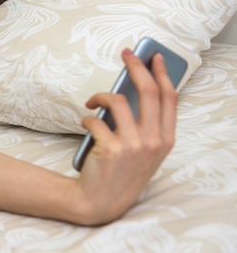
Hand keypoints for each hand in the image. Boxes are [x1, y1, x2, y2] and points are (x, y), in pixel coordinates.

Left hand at [73, 48, 177, 223]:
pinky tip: (85, 122)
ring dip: (100, 96)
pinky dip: (87, 117)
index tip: (155, 56)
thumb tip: (134, 86)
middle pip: (148, 91)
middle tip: (126, 53)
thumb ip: (145, 124)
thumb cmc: (121, 170)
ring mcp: (133, 145)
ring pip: (117, 100)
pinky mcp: (111, 148)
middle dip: (136, 66)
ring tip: (92, 102)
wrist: (100, 200)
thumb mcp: (144, 150)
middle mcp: (154, 141)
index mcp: (165, 139)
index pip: (169, 97)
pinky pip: (96, 118)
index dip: (161, 73)